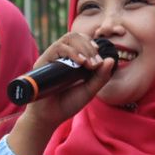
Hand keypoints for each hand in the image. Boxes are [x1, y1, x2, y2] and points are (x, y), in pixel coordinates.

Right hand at [7, 33, 115, 154]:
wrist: (49, 117)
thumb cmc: (67, 104)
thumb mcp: (89, 90)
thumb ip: (100, 77)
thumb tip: (111, 60)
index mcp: (71, 59)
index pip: (82, 41)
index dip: (92, 45)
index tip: (99, 60)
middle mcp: (61, 56)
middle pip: (76, 37)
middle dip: (89, 47)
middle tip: (95, 63)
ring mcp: (52, 57)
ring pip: (68, 39)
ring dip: (82, 48)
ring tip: (89, 63)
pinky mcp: (43, 62)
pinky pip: (57, 48)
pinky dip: (71, 52)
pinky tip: (80, 62)